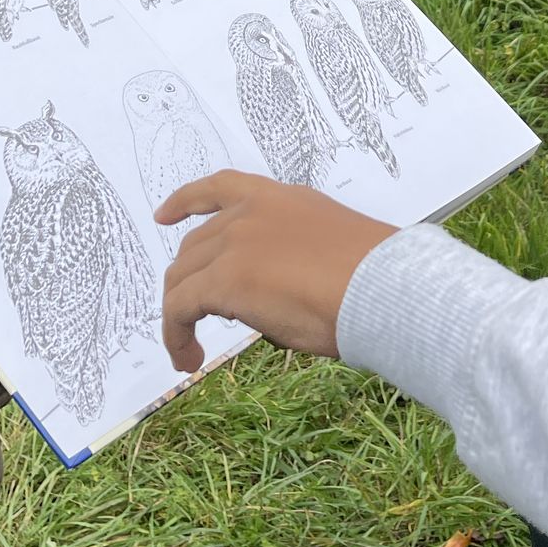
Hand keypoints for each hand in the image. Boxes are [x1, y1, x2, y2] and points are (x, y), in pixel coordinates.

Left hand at [157, 171, 394, 370]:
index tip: (163, 215)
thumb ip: (289, 256)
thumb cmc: (375, 279)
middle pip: (196, 245)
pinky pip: (179, 308)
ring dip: (179, 312)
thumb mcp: (326, 249)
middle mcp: (251, 212)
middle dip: (189, 280)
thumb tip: (267, 295)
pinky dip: (175, 334)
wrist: (384, 288)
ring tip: (188, 348)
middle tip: (194, 316)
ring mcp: (235, 242)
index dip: (186, 201)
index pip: (222, 188)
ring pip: (182, 277)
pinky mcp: (223, 279)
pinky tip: (187, 358)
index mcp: (280, 199)